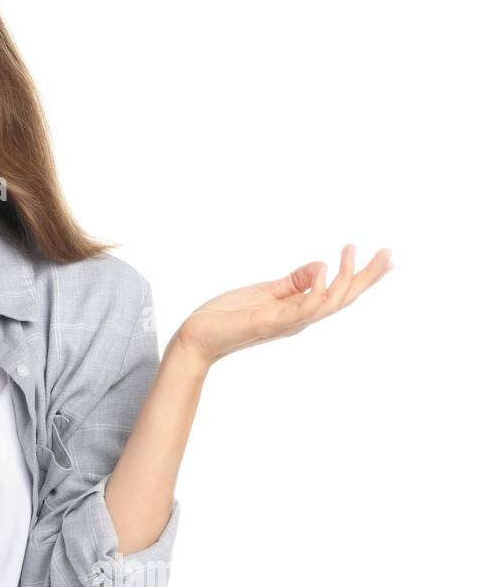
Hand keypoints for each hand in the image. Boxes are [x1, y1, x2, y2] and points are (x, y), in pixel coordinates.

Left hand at [173, 244, 393, 368]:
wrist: (197, 336)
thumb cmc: (227, 316)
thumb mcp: (265, 292)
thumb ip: (293, 282)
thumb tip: (322, 265)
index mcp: (299, 310)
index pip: (338, 293)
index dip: (362, 277)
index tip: (386, 258)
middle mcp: (299, 319)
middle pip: (343, 299)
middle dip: (367, 277)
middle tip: (389, 253)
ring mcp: (286, 322)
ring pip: (328, 304)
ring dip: (345, 279)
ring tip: (353, 251)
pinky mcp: (269, 322)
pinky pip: (300, 309)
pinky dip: (315, 292)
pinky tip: (323, 271)